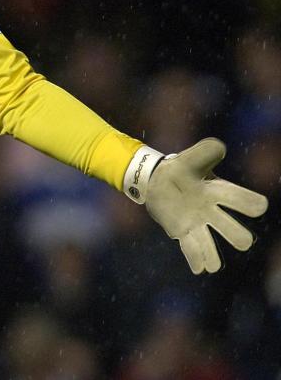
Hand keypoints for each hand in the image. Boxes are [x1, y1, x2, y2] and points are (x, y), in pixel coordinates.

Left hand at [145, 138, 267, 273]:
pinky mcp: (183, 232)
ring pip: (212, 246)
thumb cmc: (182, 168)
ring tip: (213, 264)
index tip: (258, 207)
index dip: (250, 204)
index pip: (242, 200)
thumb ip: (206, 152)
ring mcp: (198, 224)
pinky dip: (197, 260)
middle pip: (234, 231)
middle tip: (243, 240)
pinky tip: (200, 269)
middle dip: (238, 236)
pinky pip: (192, 250)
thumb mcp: (192, 158)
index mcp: (220, 192)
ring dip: (213, 254)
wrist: (158, 179)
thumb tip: (220, 147)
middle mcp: (213, 212)